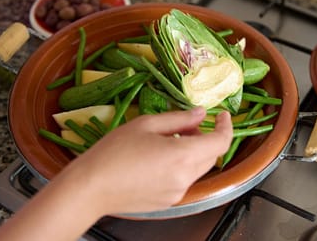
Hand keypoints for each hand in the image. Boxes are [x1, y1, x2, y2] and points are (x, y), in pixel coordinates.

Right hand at [0, 108, 232, 240]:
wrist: (90, 188)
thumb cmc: (114, 151)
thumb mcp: (146, 124)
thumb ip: (180, 118)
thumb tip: (202, 113)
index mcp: (183, 156)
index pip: (221, 142)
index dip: (226, 127)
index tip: (222, 115)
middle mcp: (185, 177)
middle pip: (211, 155)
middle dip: (206, 137)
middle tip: (186, 125)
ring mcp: (178, 192)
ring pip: (198, 168)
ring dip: (193, 151)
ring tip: (168, 140)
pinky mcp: (169, 201)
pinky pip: (184, 179)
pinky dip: (181, 166)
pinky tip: (158, 159)